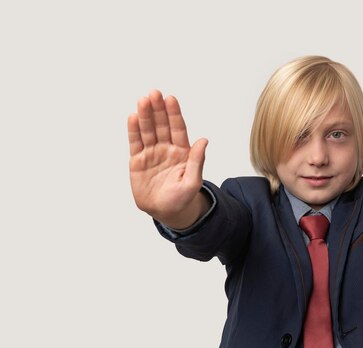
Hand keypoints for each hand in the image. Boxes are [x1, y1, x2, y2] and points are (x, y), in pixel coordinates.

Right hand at [128, 90, 208, 227]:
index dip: (174, 114)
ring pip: (148, 130)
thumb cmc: (182, 198)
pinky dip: (133, 130)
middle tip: (154, 93)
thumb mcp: (192, 182)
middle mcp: (166, 149)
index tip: (171, 99)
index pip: (178, 128)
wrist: (166, 212)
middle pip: (162, 125)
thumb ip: (197, 161)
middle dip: (158, 109)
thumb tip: (203, 140)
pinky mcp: (138, 161)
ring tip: (143, 100)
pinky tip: (133, 117)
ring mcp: (152, 153)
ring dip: (145, 115)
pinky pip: (136, 143)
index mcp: (182, 152)